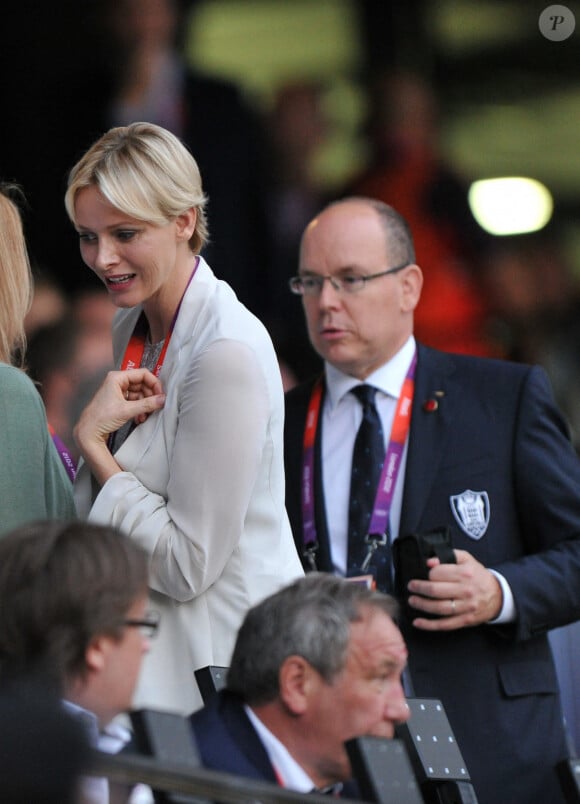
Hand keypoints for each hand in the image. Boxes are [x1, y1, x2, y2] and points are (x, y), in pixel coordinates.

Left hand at [74, 368, 165, 484]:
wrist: (89, 432)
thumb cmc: (101, 418)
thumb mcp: (127, 410)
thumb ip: (146, 404)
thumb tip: (162, 399)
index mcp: (117, 378)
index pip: (142, 374)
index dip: (154, 383)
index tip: (161, 394)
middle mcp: (118, 382)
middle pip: (142, 384)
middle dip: (150, 396)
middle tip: (156, 406)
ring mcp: (119, 391)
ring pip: (140, 394)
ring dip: (145, 405)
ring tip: (146, 415)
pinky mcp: (120, 401)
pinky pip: (135, 401)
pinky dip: (140, 409)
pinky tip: (140, 418)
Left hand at [406, 549, 502, 630]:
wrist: (498, 595)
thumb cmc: (478, 576)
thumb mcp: (467, 559)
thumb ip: (449, 555)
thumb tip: (430, 561)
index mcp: (465, 573)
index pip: (438, 574)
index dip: (427, 574)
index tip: (421, 574)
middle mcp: (466, 590)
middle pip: (436, 590)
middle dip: (419, 588)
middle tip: (411, 586)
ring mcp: (466, 607)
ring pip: (439, 608)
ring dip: (422, 605)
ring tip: (412, 601)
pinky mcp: (465, 620)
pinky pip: (445, 624)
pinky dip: (429, 625)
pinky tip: (418, 622)